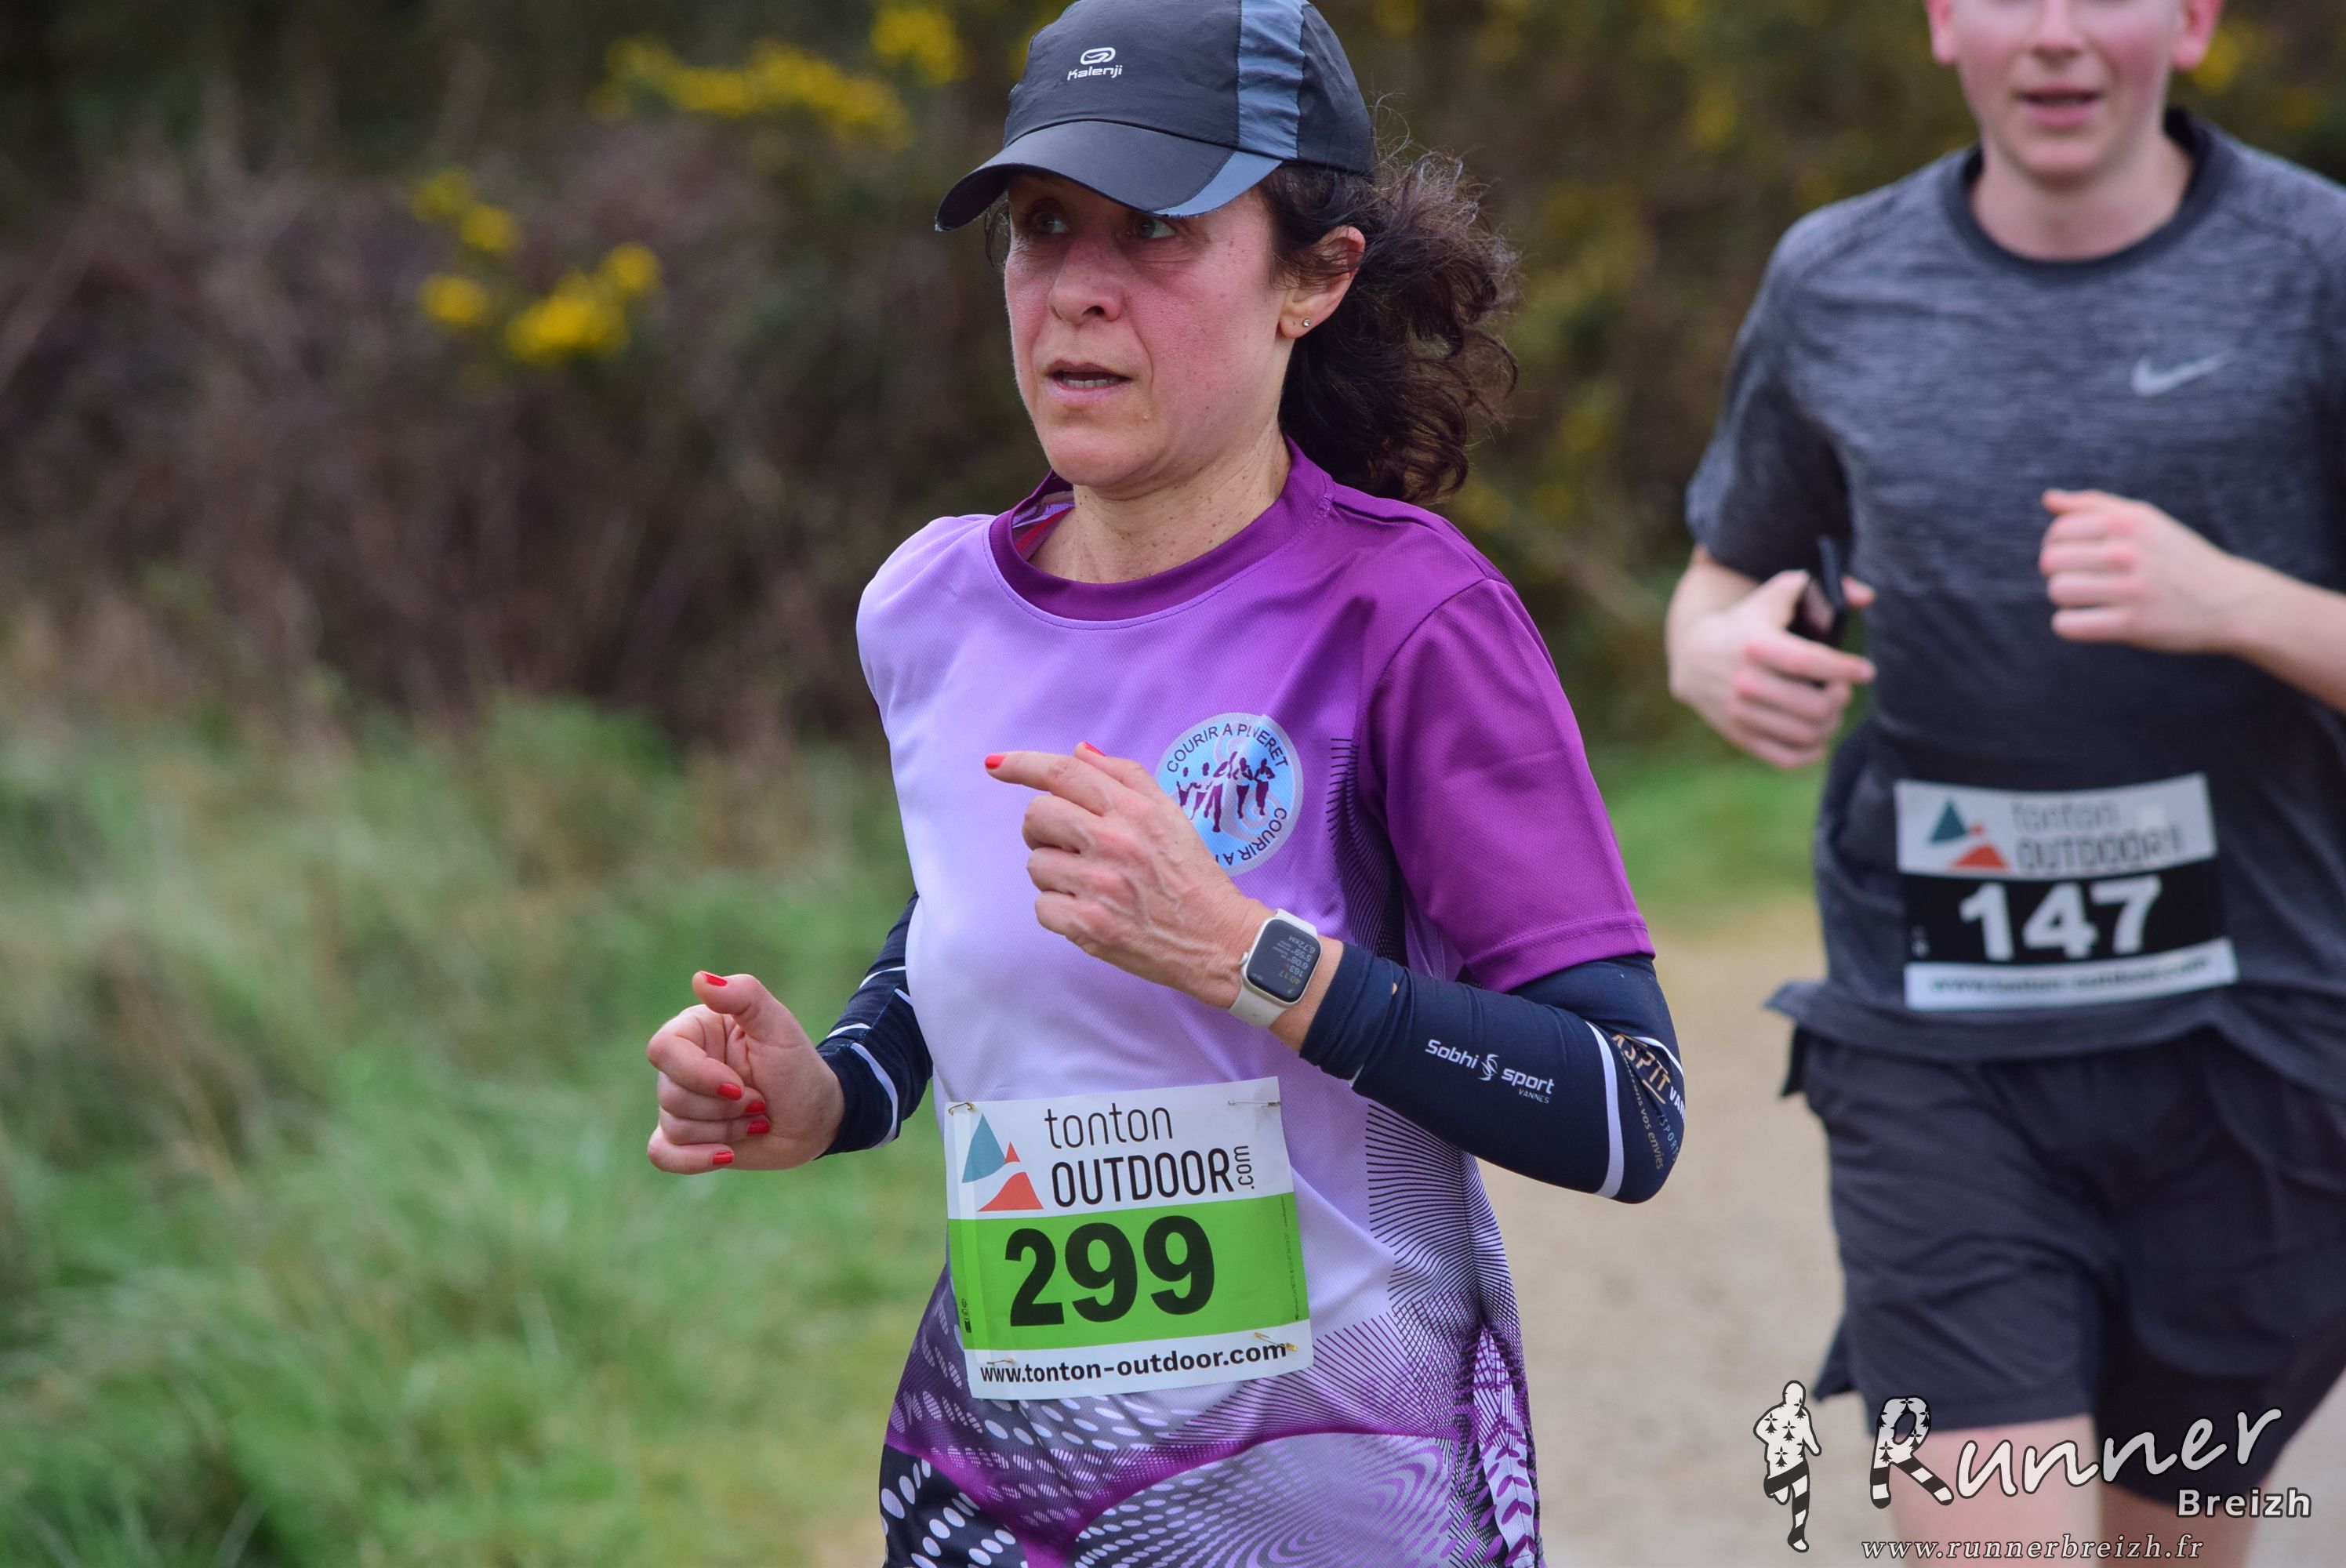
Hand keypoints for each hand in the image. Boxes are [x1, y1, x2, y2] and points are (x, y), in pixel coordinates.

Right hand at [644, 970, 842, 1173]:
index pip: (663, 1049)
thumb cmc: (798, 1067)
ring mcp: (681, 1103)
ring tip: (756, 1118)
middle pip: (669, 1094)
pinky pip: (662, 1154)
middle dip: (723, 1107)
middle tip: (758, 1101)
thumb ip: (745, 997)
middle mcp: (682, 1065)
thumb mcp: (779, 1027)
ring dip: (726, 1129)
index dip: (698, 1074)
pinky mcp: (685, 1138)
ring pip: (674, 1126)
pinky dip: (692, 1159)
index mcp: (696, 1031)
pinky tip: (726, 1155)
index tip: (739, 1085)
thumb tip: (700, 979)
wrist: (815, 1117)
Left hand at [987, 744, 1258, 1008]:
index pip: (1062, 773)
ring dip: (1054, 873)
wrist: (1217, 940)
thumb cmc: (1192, 876)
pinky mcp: (1089, 926)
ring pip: (1036, 864)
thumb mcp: (1170, 814)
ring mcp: (1099, 885)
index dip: (1021, 764)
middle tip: (1067, 843)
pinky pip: (1041, 906)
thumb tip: (1080, 752)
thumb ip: (1125, 777)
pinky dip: (1058, 909)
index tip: (995, 764)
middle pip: (1037, 815)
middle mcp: (1114, 842)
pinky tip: (1089, 910)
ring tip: (1091, 883)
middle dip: (1041, 828)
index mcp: (1134, 810)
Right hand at [1668, 568, 1877, 768]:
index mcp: (1756, 644)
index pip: (1808, 662)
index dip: (1844, 668)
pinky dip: (1811, 753)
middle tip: (1842, 689)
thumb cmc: (1747, 622)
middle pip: (1814, 706)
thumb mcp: (1774, 596)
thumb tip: (1866, 597)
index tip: (1866, 670)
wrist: (1694, 655)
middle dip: (1840, 698)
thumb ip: (1817, 588)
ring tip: (1832, 709)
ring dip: (1831, 724)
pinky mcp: (1740, 735)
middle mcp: (1745, 681)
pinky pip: (1786, 758)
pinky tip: (1819, 737)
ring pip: (1805, 734)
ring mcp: (1741, 712)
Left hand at [2039, 491, 2257, 653]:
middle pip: (2050, 561)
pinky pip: (2068, 625)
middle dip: (2059, 572)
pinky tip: (2089, 620)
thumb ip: (2096, 506)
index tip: (2079, 557)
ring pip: (2058, 591)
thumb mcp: (2146, 521)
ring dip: (2066, 600)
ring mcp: (2131, 589)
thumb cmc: (2179, 558)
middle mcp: (2128, 551)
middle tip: (2085, 580)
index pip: (2059, 531)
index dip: (2059, 546)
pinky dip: (2070, 625)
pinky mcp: (2132, 624)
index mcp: (2128, 521)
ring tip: (2089, 600)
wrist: (2232, 600)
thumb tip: (2049, 499)